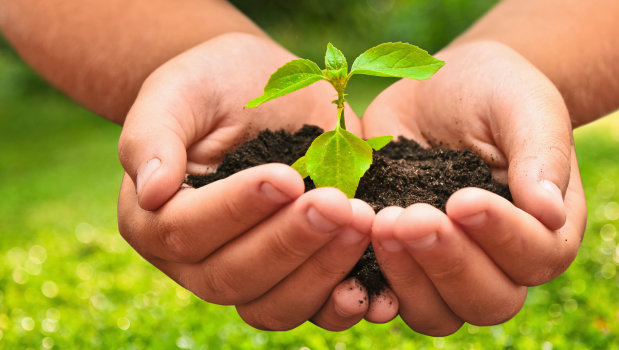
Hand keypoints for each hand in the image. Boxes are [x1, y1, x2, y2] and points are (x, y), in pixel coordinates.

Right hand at [117, 33, 392, 330]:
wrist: (262, 90)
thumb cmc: (212, 84)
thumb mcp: (177, 92)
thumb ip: (152, 136)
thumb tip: (151, 191)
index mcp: (155, 220)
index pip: (188, 231)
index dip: (237, 209)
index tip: (284, 175)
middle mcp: (198, 261)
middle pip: (235, 277)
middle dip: (290, 242)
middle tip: (335, 204)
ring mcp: (250, 273)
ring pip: (276, 305)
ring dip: (322, 273)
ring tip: (361, 223)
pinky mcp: (297, 272)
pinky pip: (315, 308)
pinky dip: (346, 302)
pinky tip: (378, 286)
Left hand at [361, 40, 586, 335]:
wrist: (439, 88)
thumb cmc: (494, 90)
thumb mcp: (524, 105)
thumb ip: (542, 154)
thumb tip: (549, 213)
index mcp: (546, 228)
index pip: (537, 256)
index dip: (501, 236)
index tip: (462, 198)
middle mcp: (501, 262)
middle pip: (488, 300)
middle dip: (448, 263)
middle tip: (410, 217)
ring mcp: (446, 268)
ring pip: (438, 313)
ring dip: (407, 278)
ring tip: (381, 223)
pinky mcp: (401, 262)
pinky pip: (388, 298)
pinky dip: (369, 287)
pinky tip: (347, 258)